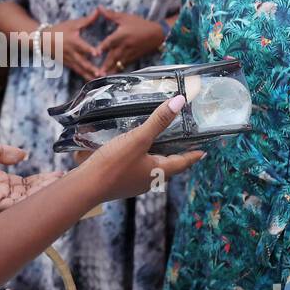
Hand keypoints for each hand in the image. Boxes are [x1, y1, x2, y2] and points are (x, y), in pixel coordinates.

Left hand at [0, 137, 66, 211]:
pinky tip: (41, 193)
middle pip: (27, 193)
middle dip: (45, 187)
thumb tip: (24, 155)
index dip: (40, 180)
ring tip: (58, 185)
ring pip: (22, 199)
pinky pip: (11, 204)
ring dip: (40, 193)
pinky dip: (26, 200)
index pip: (24, 183)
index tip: (57, 174)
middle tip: (64, 181)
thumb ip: (4, 152)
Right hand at [45, 9, 103, 79]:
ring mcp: (69, 60)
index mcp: (73, 41)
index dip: (89, 49)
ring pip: (80, 69)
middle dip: (91, 68)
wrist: (43, 40)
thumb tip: (99, 10)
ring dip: (89, 75)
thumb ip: (87, 19)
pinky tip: (93, 81)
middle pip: (82, 62)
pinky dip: (85, 76)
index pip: (82, 46)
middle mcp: (71, 52)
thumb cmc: (60, 30)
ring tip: (99, 79)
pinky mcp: (68, 65)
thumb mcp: (73, 23)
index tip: (98, 53)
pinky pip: (78, 72)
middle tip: (100, 73)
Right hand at [76, 95, 205, 200]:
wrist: (85, 187)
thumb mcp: (138, 139)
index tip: (203, 151)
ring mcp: (133, 182)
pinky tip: (131, 148)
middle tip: (182, 142)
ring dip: (156, 155)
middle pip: (168, 165)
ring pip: (151, 167)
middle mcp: (149, 180)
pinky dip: (139, 157)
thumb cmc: (114, 164)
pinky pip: (135, 167)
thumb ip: (158, 121)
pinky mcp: (119, 181)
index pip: (183, 162)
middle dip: (175, 154)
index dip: (193, 155)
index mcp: (159, 171)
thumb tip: (179, 102)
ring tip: (157, 141)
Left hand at [95, 5, 165, 73]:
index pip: (110, 42)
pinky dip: (116, 72)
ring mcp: (128, 54)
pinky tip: (109, 77)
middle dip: (105, 65)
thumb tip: (99, 7)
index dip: (103, 47)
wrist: (157, 35)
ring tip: (101, 77)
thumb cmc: (140, 24)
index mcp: (122, 35)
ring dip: (109, 70)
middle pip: (113, 57)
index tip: (96, 53)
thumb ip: (111, 14)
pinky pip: (123, 66)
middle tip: (96, 72)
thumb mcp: (125, 17)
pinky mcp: (132, 59)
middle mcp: (124, 46)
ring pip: (117, 64)